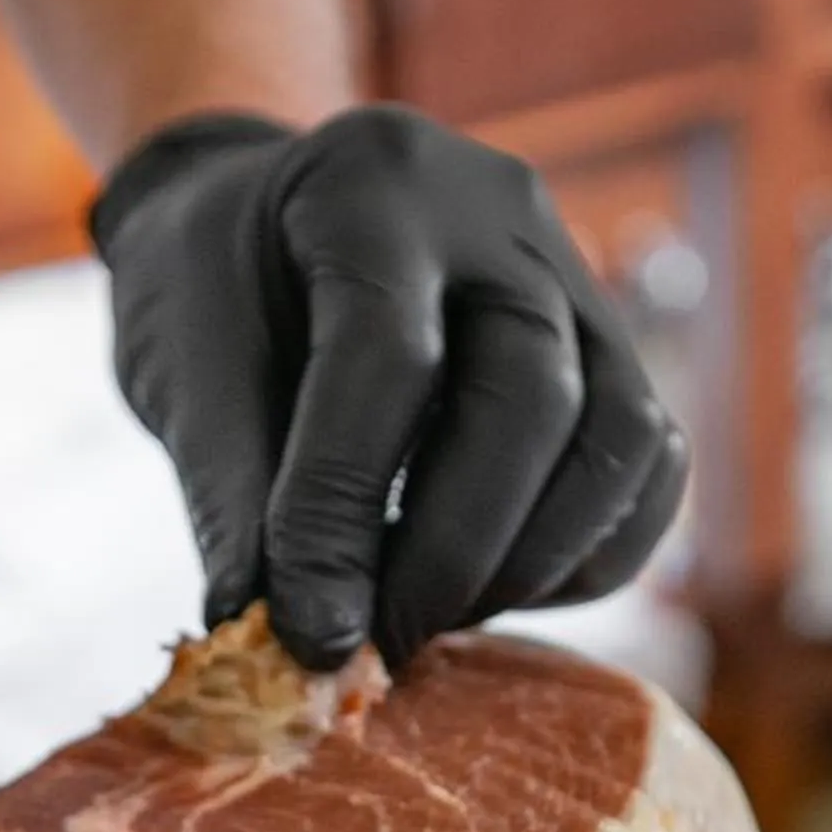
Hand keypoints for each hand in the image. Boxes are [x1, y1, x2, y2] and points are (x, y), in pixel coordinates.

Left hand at [94, 106, 689, 671]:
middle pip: (533, 395)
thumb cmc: (213, 284)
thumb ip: (229, 495)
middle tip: (378, 643)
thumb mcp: (183, 365)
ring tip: (428, 620)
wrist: (266, 213)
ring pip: (619, 436)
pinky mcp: (614, 347)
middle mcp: (500, 214)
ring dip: (530, 561)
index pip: (387, 359)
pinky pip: (647, 465)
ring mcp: (576, 275)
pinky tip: (489, 591)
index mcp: (371, 189)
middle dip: (454, 550)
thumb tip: (278, 643)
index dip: (346, 510)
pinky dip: (584, 556)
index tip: (309, 631)